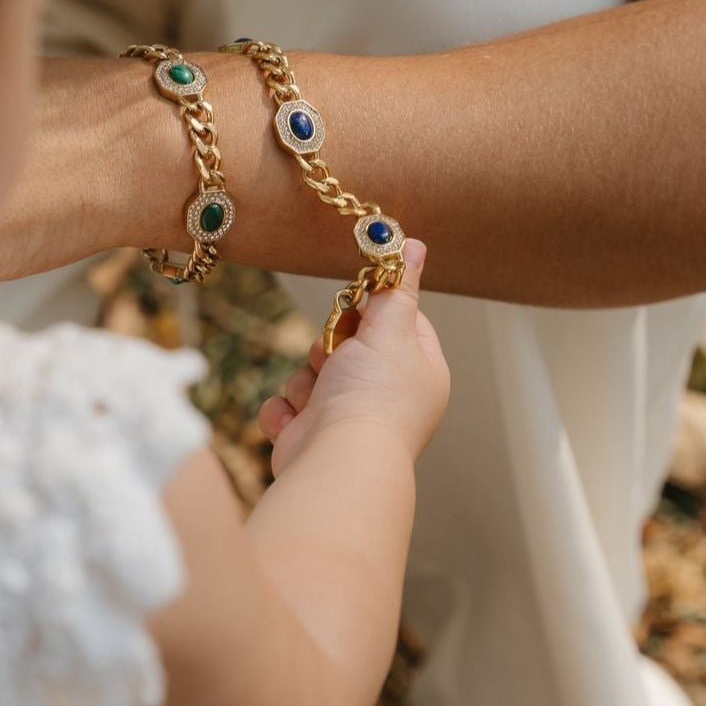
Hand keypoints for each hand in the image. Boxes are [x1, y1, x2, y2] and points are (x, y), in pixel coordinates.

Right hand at [258, 239, 448, 475]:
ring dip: (307, 380)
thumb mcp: (391, 327)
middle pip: (346, 345)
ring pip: (311, 374)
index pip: (398, 323)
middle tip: (336, 354)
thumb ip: (398, 285)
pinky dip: (287, 411)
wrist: (337, 460)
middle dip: (330, 347)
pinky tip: (297, 421)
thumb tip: (416, 245)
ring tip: (319, 396)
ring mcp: (347, 419)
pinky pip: (287, 405)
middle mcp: (386, 398)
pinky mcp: (311, 437)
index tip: (359, 304)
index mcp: (418, 373)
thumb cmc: (374, 394)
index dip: (373, 311)